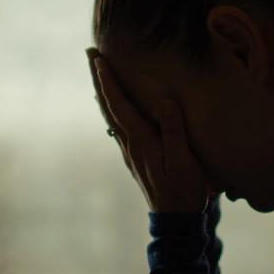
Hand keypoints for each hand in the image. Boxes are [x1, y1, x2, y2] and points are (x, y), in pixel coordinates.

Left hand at [87, 48, 212, 213]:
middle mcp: (130, 144)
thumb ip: (173, 131)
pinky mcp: (137, 157)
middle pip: (109, 106)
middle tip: (89, 54)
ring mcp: (131, 151)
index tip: (98, 59)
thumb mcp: (183, 160)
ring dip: (104, 91)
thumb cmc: (184, 190)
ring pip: (111, 115)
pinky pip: (119, 125)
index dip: (108, 81)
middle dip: (99, 79)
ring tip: (98, 73)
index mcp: (141, 140)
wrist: (176, 219)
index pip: (119, 105)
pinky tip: (113, 108)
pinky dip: (112, 108)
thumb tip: (162, 102)